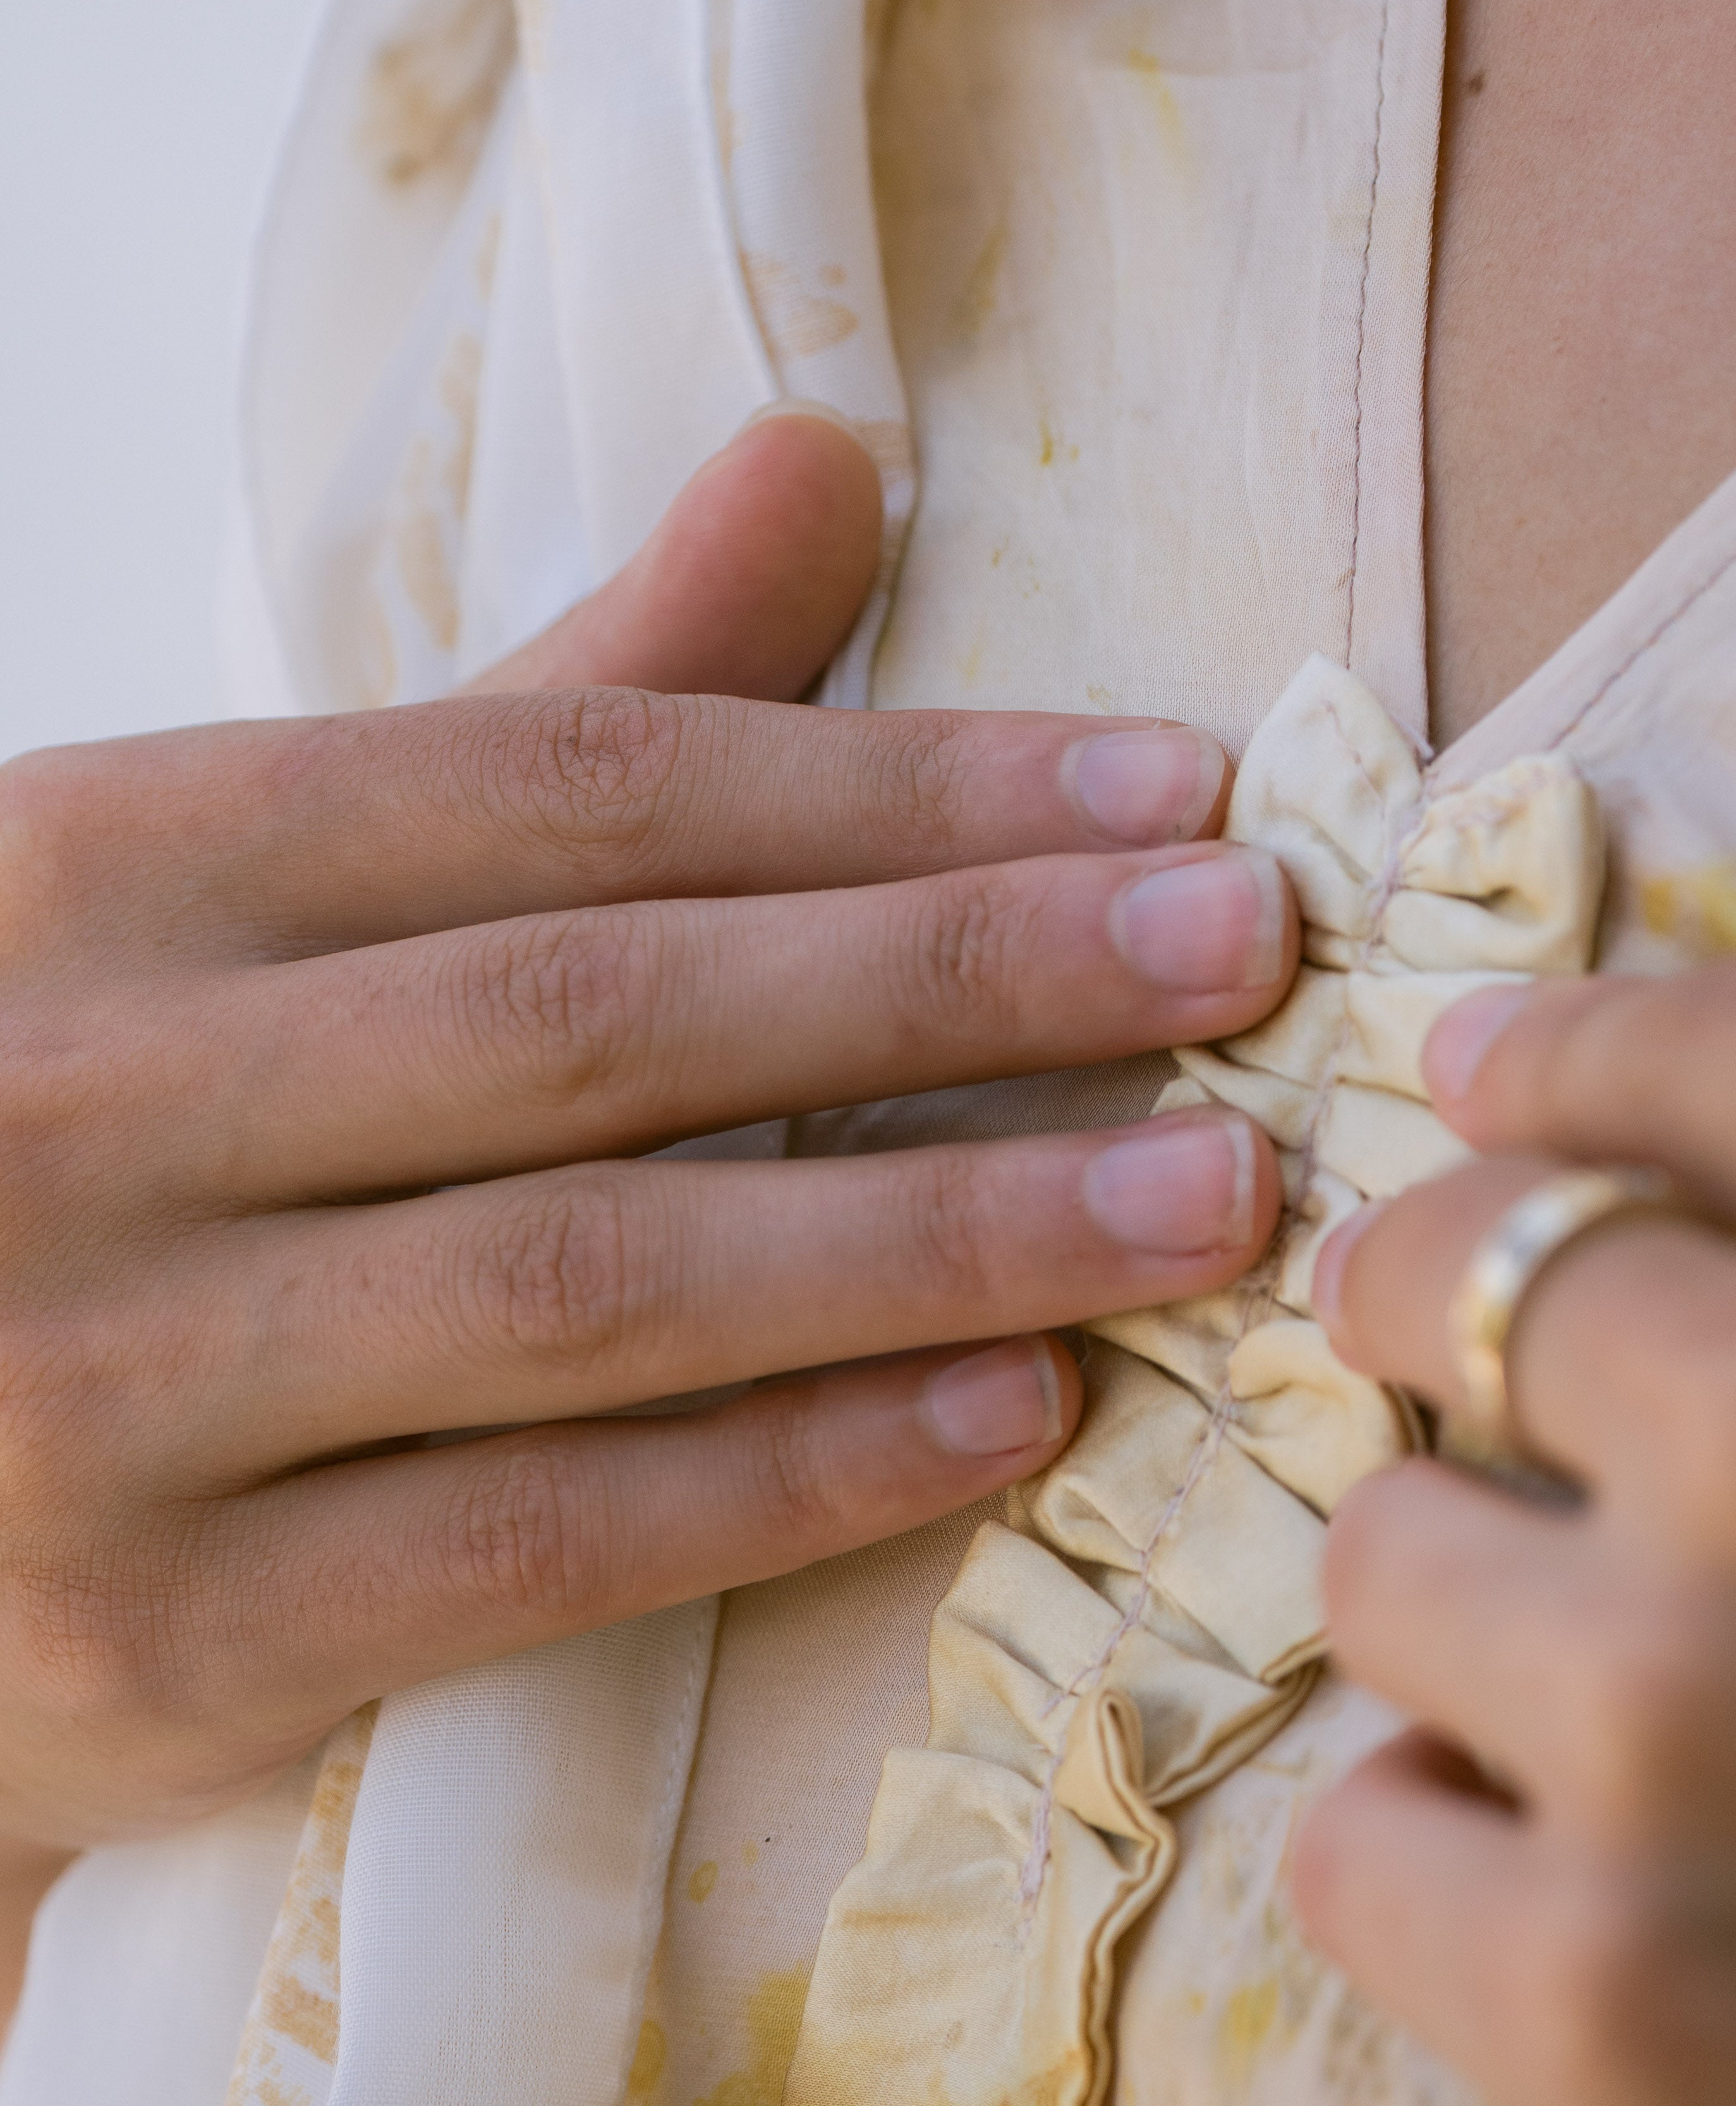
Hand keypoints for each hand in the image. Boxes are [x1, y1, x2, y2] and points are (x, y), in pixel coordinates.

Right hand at [0, 413, 1290, 1877]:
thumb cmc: (53, 1132)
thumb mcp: (222, 895)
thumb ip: (530, 711)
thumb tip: (818, 470)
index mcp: (111, 863)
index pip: (573, 788)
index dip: (895, 785)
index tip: (1172, 788)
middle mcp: (95, 1099)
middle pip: (606, 1014)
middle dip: (957, 977)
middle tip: (1246, 957)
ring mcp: (110, 1380)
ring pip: (596, 1282)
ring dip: (934, 1234)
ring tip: (1203, 1195)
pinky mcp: (159, 1635)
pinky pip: (535, 1542)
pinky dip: (791, 1472)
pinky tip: (1016, 1414)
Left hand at [1303, 599, 1735, 2105]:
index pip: (1634, 1047)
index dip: (1548, 1074)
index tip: (1504, 1115)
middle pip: (1440, 1283)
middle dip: (1461, 1322)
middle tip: (1531, 1410)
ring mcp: (1689, 1721)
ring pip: (1372, 1554)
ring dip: (1466, 1593)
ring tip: (1628, 1680)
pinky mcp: (1611, 2012)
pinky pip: (1355, 1842)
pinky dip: (1444, 1850)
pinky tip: (1609, 1878)